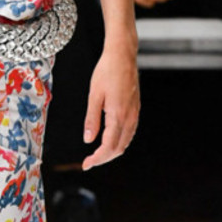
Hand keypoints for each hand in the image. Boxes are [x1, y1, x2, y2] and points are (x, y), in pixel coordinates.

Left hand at [81, 42, 139, 170]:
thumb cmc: (107, 71)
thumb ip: (91, 119)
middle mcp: (129, 117)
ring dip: (112, 151)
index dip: (97, 159)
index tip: (86, 164)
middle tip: (89, 162)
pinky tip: (110, 140)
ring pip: (125, 142)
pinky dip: (119, 142)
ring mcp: (135, 114)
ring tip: (97, 154)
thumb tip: (88, 140)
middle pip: (119, 148)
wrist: (123, 56)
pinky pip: (129, 133)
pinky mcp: (136, 109)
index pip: (108, 146)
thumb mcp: (94, 95)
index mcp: (118, 115)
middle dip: (104, 158)